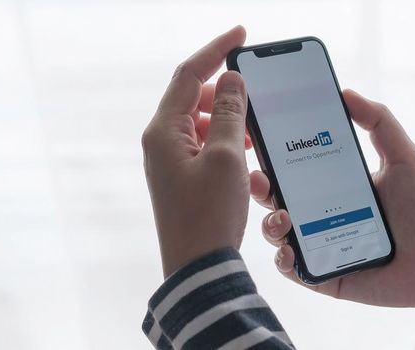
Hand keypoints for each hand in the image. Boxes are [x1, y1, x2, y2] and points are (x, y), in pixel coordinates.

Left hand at [142, 26, 253, 277]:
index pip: (188, 75)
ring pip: (199, 123)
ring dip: (226, 119)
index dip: (215, 50)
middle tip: (254, 93)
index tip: (240, 35)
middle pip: (191, 97)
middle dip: (224, 92)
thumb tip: (230, 80)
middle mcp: (160, 143)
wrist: (198, 268)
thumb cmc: (210, 215)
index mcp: (163, 131)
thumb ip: (228, 112)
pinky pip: (202, 146)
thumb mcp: (226, 157)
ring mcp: (169, 162)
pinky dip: (224, 142)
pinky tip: (245, 154)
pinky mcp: (181, 179)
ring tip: (252, 129)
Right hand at [252, 90, 414, 319]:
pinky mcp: (322, 277)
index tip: (259, 141)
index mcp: (333, 186)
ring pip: (277, 233)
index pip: (293, 168)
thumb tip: (346, 92)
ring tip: (283, 217)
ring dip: (270, 224)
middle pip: (276, 198)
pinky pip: (291, 269)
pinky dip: (283, 260)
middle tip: (260, 179)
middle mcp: (320, 215)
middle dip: (260, 188)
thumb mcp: (404, 157)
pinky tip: (289, 250)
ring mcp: (318, 246)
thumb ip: (379, 121)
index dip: (272, 157)